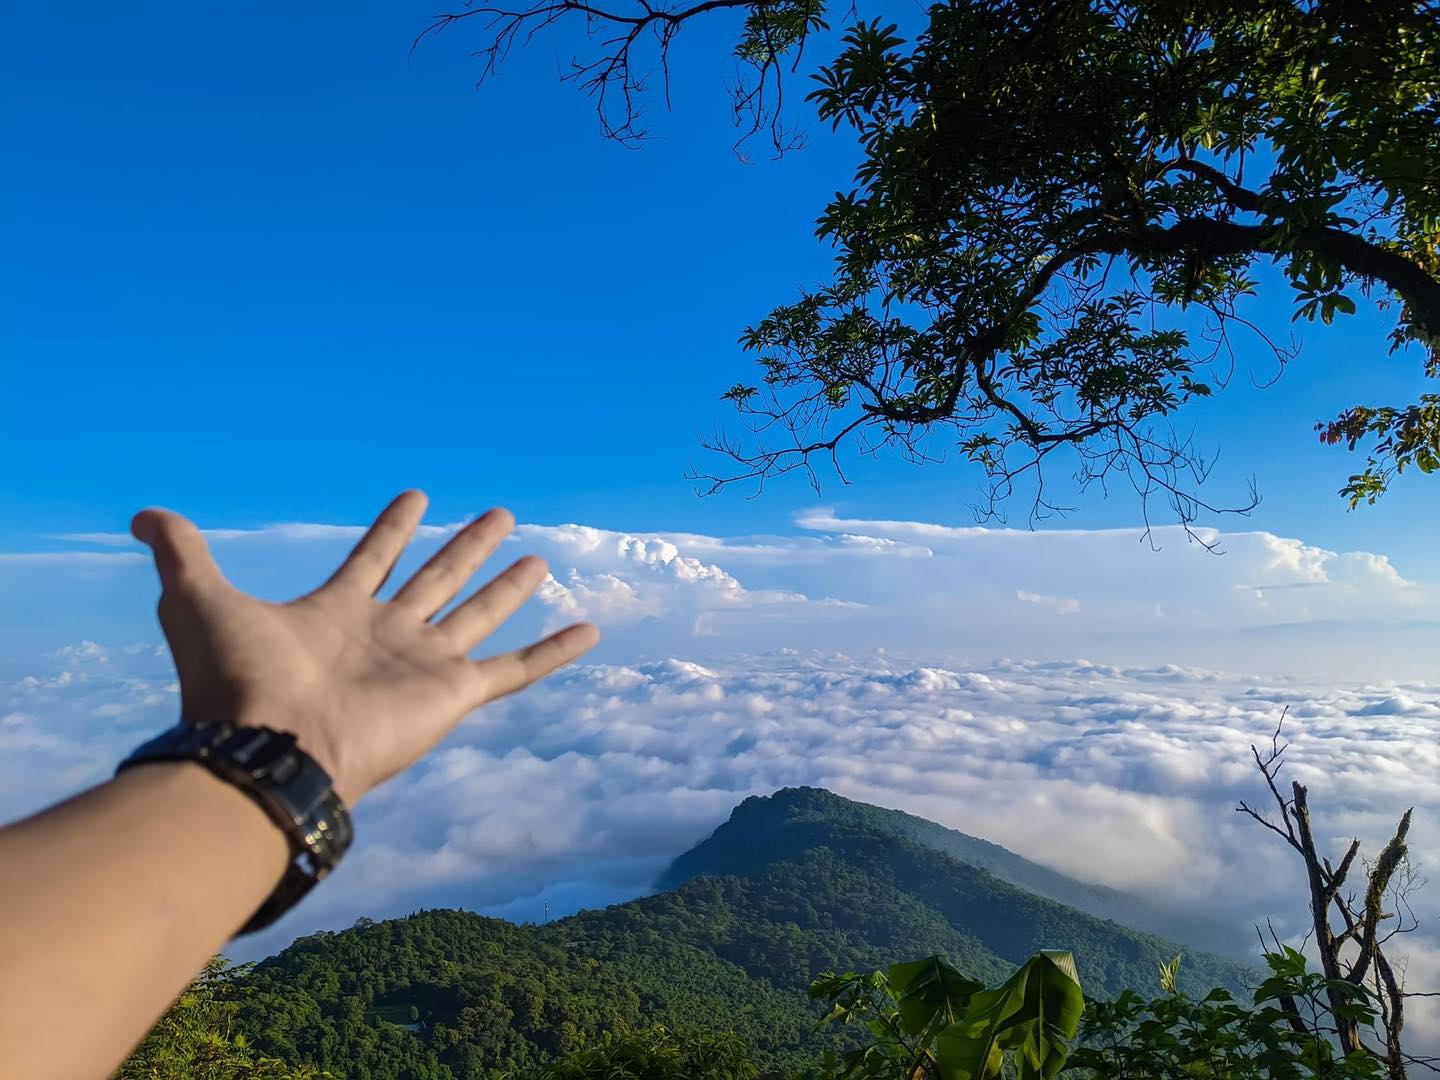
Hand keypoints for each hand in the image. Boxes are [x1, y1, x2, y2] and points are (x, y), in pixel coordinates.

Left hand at [130, 489, 597, 804]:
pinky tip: (588, 630)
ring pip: (480, 614)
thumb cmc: (232, 681)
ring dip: (509, 586)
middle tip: (501, 515)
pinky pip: (516, 668)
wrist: (266, 749)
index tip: (418, 496)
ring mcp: (423, 665)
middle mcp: (387, 636)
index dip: (394, 527)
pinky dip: (554, 650)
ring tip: (538, 557)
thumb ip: (181, 553)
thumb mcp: (198, 600)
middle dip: (467, 546)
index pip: (374, 558)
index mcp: (338, 613)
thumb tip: (143, 514)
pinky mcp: (454, 694)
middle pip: (439, 578)